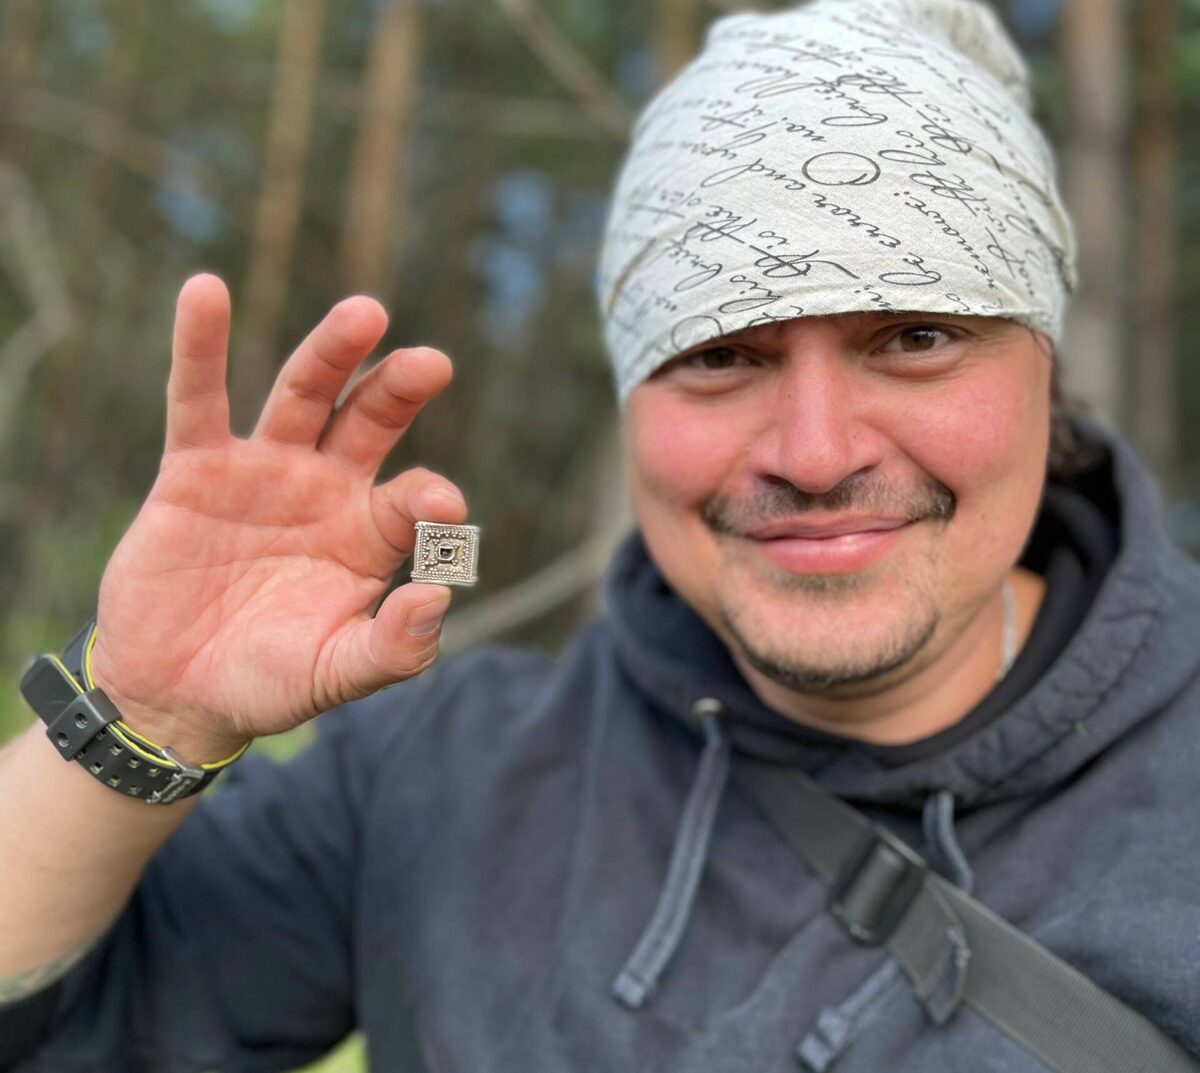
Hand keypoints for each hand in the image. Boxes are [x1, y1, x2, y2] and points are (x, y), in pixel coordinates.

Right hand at [88, 275, 466, 760]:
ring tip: (365, 313)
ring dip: (331, 353)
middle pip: (370, 421)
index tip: (442, 505)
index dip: (428, 499)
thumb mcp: (337, 674)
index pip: (411, 500)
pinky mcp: (196, 468)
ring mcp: (264, 471)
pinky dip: (200, 347)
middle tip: (432, 364)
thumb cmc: (269, 680)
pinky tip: (206, 292)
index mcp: (370, 535)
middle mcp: (326, 489)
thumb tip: (438, 598)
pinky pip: (197, 398)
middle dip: (400, 390)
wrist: (177, 692)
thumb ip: (394, 648)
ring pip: (303, 395)